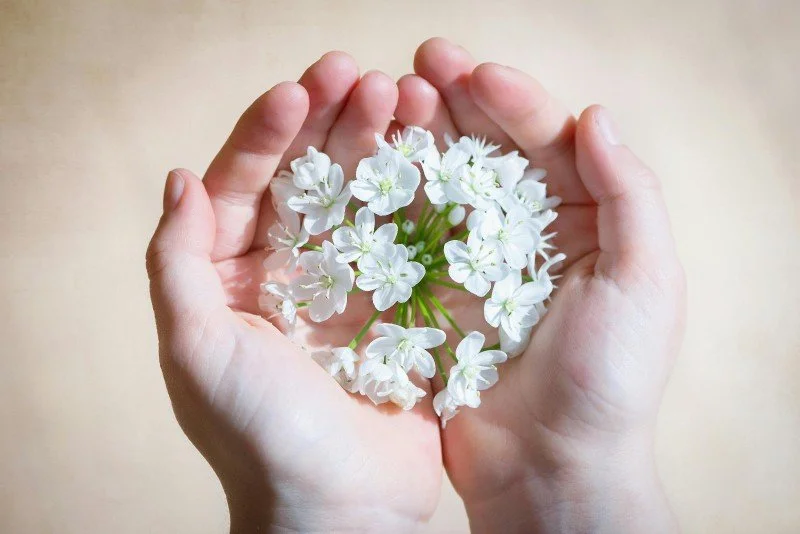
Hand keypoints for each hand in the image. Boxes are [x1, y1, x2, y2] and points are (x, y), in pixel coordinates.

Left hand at [146, 53, 441, 532]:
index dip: (265, 135)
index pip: (242, 186)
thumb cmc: (261, 437)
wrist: (342, 510)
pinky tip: (433, 157)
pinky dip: (417, 196)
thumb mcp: (197, 349)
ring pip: (359, 199)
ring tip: (404, 99)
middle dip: (330, 124)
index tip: (299, 92)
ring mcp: (345, 286)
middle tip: (362, 75)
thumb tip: (178, 179)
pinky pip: (405, 237)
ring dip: (378, 147)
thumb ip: (176, 263)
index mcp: (230, 279)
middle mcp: (285, 275)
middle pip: (305, 179)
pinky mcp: (395, 305)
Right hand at [395, 38, 685, 532]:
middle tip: (418, 67)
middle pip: (486, 152)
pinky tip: (366, 163)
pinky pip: (406, 235)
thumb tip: (596, 115)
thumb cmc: (608, 379)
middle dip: (454, 105)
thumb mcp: (645, 281)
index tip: (474, 72)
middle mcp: (523, 233)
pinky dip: (388, 197)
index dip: (512, 102)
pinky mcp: (430, 294)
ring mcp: (471, 262)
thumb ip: (628, 195)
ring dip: (416, 139)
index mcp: (581, 221)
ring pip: (440, 183)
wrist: (550, 467)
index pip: (546, 142)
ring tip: (386, 99)